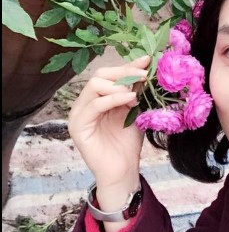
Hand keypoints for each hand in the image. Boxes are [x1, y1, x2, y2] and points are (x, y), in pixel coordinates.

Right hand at [68, 55, 149, 189]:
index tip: (147, 61)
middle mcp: (85, 103)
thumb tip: (146, 65)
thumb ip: (136, 90)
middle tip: (144, 76)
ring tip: (136, 94)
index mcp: (98, 98)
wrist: (123, 170)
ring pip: (94, 85)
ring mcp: (79, 114)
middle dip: (124, 73)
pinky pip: (94, 104)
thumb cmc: (128, 142)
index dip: (127, 66)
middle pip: (99, 75)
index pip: (108, 73)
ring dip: (119, 86)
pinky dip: (113, 98)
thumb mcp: (135, 110)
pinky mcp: (78, 126)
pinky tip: (130, 100)